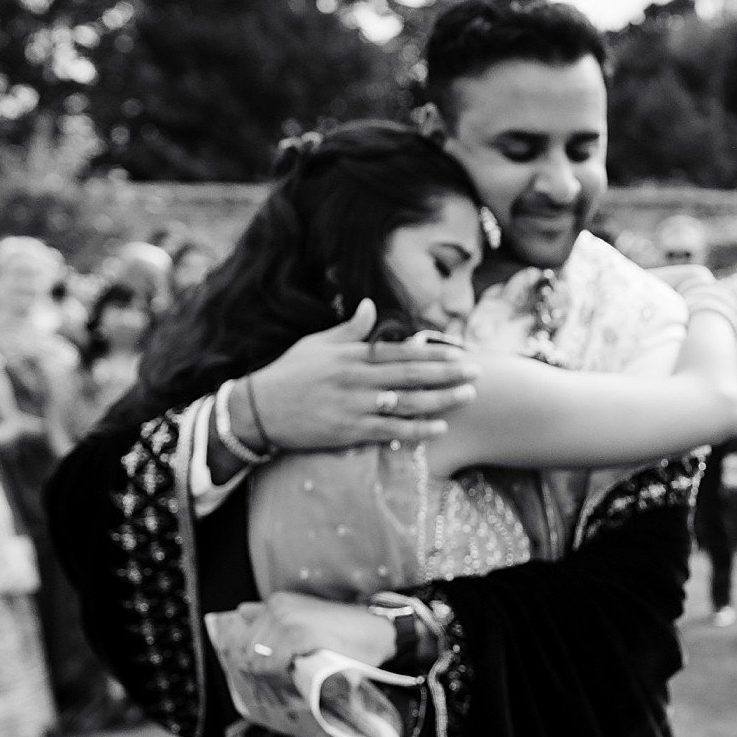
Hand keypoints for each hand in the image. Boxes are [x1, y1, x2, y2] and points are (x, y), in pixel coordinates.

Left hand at [235, 591, 398, 680]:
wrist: (379, 632)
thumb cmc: (346, 632)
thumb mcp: (306, 618)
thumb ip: (273, 616)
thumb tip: (242, 610)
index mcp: (276, 603)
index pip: (242, 640)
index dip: (251, 662)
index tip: (268, 677)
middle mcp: (277, 607)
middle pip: (245, 651)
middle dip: (258, 673)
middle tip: (279, 685)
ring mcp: (287, 619)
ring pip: (257, 660)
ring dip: (269, 678)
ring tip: (288, 685)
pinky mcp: (299, 634)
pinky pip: (274, 663)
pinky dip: (280, 677)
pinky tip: (295, 679)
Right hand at [245, 299, 478, 450]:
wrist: (258, 409)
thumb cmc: (289, 373)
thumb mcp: (316, 344)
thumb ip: (349, 329)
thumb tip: (368, 305)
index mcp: (352, 356)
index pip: (401, 353)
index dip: (433, 353)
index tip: (460, 352)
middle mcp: (358, 380)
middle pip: (411, 376)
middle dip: (447, 374)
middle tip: (478, 373)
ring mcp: (355, 406)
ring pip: (407, 403)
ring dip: (441, 400)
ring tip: (468, 397)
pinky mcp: (350, 431)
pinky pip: (390, 430)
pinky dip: (416, 430)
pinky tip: (440, 428)